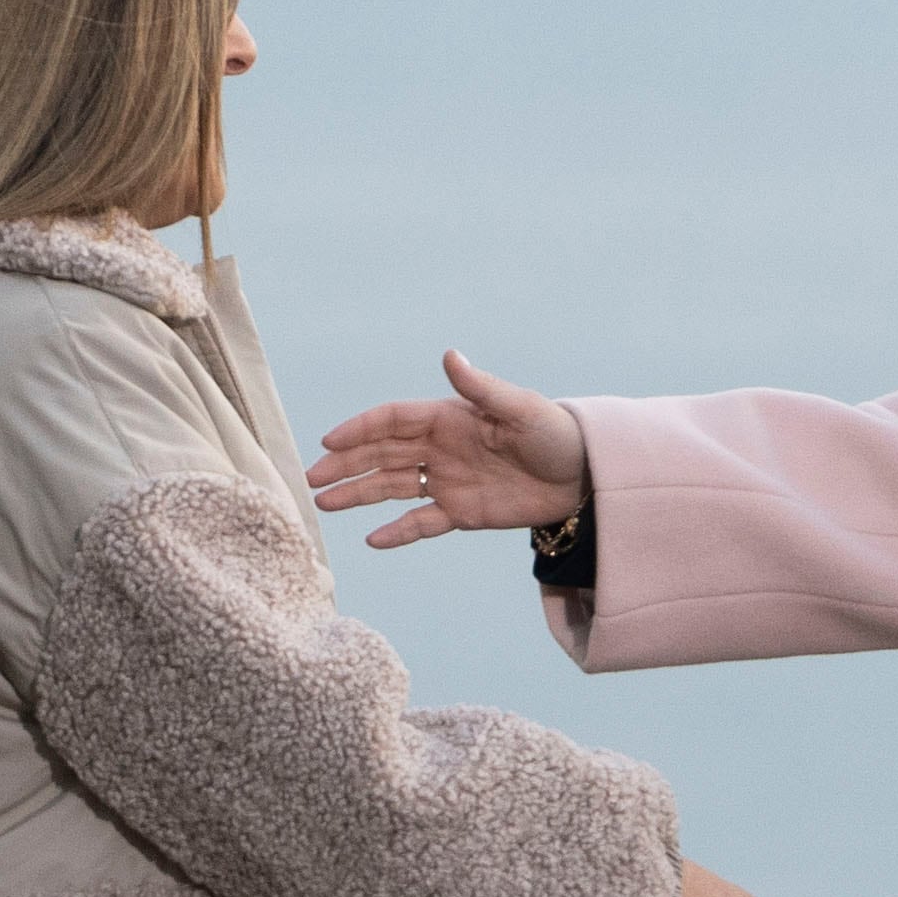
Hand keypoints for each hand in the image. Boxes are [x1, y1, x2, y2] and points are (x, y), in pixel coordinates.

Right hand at [310, 351, 587, 549]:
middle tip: (311, 478)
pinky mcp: (462, 512)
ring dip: (358, 494)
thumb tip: (449, 356)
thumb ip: (481, 388)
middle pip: (381, 454)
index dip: (360, 429)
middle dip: (345, 464)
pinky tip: (372, 540)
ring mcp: (448, 481)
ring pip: (392, 487)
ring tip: (325, 504)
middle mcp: (440, 448)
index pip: (392, 421)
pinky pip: (422, 522)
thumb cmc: (555, 433)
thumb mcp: (520, 408)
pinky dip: (398, 531)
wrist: (585, 476)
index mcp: (448, 418)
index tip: (329, 440)